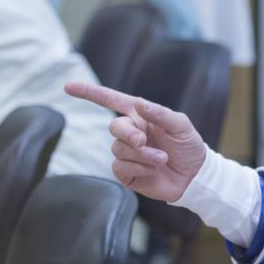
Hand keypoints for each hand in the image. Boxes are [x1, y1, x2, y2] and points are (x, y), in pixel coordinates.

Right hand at [64, 80, 206, 201]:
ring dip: (142, 155)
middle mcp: (130, 132)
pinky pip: (120, 167)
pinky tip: (152, 170)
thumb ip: (160, 113)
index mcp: (139, 116)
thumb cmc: (188, 146)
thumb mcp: (180, 125)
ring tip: (161, 159)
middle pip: (114, 128)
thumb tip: (138, 102)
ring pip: (119, 150)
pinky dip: (138, 168)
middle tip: (143, 140)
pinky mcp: (127, 173)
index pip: (110, 100)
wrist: (194, 176)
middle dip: (129, 134)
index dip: (89, 93)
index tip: (69, 87)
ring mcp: (127, 153)